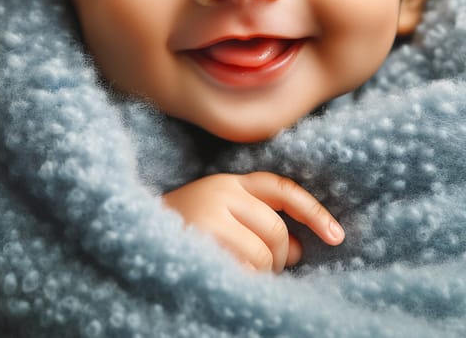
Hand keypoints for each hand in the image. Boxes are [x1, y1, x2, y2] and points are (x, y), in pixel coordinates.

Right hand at [162, 172, 343, 272]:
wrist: (127, 235)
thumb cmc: (183, 231)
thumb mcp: (222, 219)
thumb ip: (259, 227)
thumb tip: (300, 249)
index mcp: (230, 182)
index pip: (284, 190)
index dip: (314, 212)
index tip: (338, 236)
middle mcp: (221, 191)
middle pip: (276, 230)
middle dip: (279, 257)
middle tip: (267, 271)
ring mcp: (209, 215)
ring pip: (263, 254)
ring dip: (260, 274)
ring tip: (239, 274)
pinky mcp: (199, 240)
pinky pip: (243, 271)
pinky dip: (244, 283)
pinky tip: (227, 278)